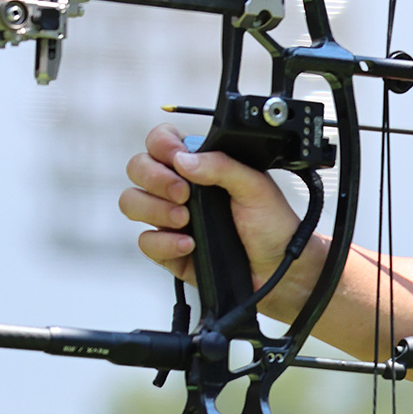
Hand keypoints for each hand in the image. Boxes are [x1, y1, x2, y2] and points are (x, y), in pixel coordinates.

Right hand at [119, 122, 315, 316]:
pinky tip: (189, 245)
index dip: (162, 145)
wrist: (280, 271)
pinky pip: (145, 242)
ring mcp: (170, 219)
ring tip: (185, 218)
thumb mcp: (256, 187)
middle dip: (154, 178)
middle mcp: (179, 189)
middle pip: (137, 169)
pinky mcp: (169, 250)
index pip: (160, 142)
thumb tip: (183, 160)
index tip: (178, 159)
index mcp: (199, 166)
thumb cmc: (272, 225)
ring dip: (154, 208)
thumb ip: (222, 166)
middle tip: (183, 193)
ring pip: (132, 203)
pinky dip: (164, 242)